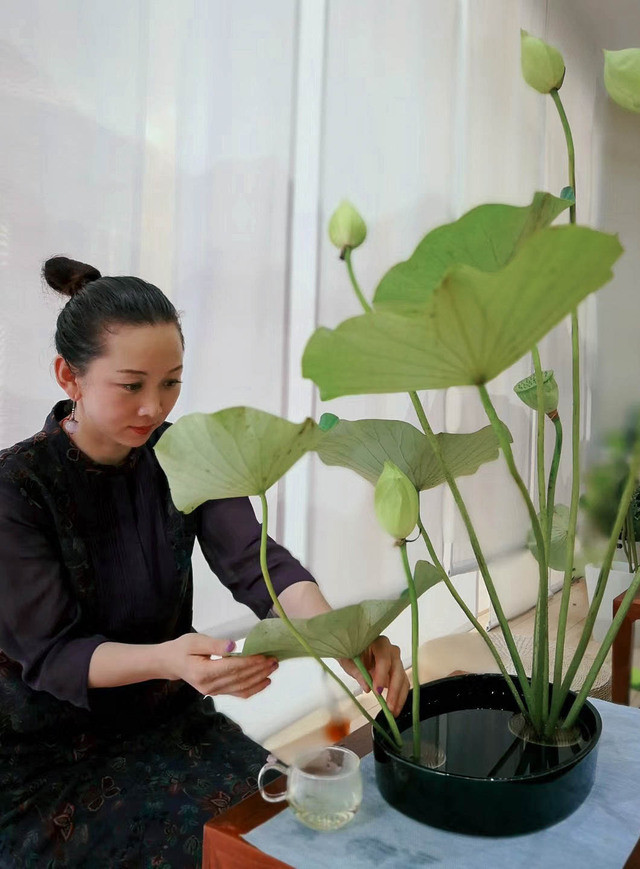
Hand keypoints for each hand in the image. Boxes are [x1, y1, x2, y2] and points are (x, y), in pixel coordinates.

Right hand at [162, 633, 277, 698]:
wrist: (171, 663)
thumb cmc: (182, 648)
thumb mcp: (195, 641)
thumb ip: (215, 644)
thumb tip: (234, 646)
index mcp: (203, 672)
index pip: (231, 668)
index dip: (249, 663)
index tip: (264, 656)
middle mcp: (210, 686)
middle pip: (239, 678)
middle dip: (259, 670)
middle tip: (274, 660)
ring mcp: (214, 692)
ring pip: (241, 688)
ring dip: (259, 679)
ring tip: (273, 668)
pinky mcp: (218, 693)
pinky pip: (238, 693)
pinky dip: (253, 688)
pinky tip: (265, 681)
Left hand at [339, 636, 408, 715]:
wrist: (354, 649)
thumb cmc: (351, 652)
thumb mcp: (349, 661)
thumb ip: (358, 672)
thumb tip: (367, 687)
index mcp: (379, 643)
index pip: (384, 659)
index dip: (381, 675)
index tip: (377, 691)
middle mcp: (391, 650)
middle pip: (397, 670)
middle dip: (394, 690)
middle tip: (389, 707)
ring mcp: (396, 661)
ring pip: (403, 678)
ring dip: (399, 696)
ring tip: (393, 712)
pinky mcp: (397, 671)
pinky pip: (402, 684)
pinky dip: (400, 697)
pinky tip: (394, 708)